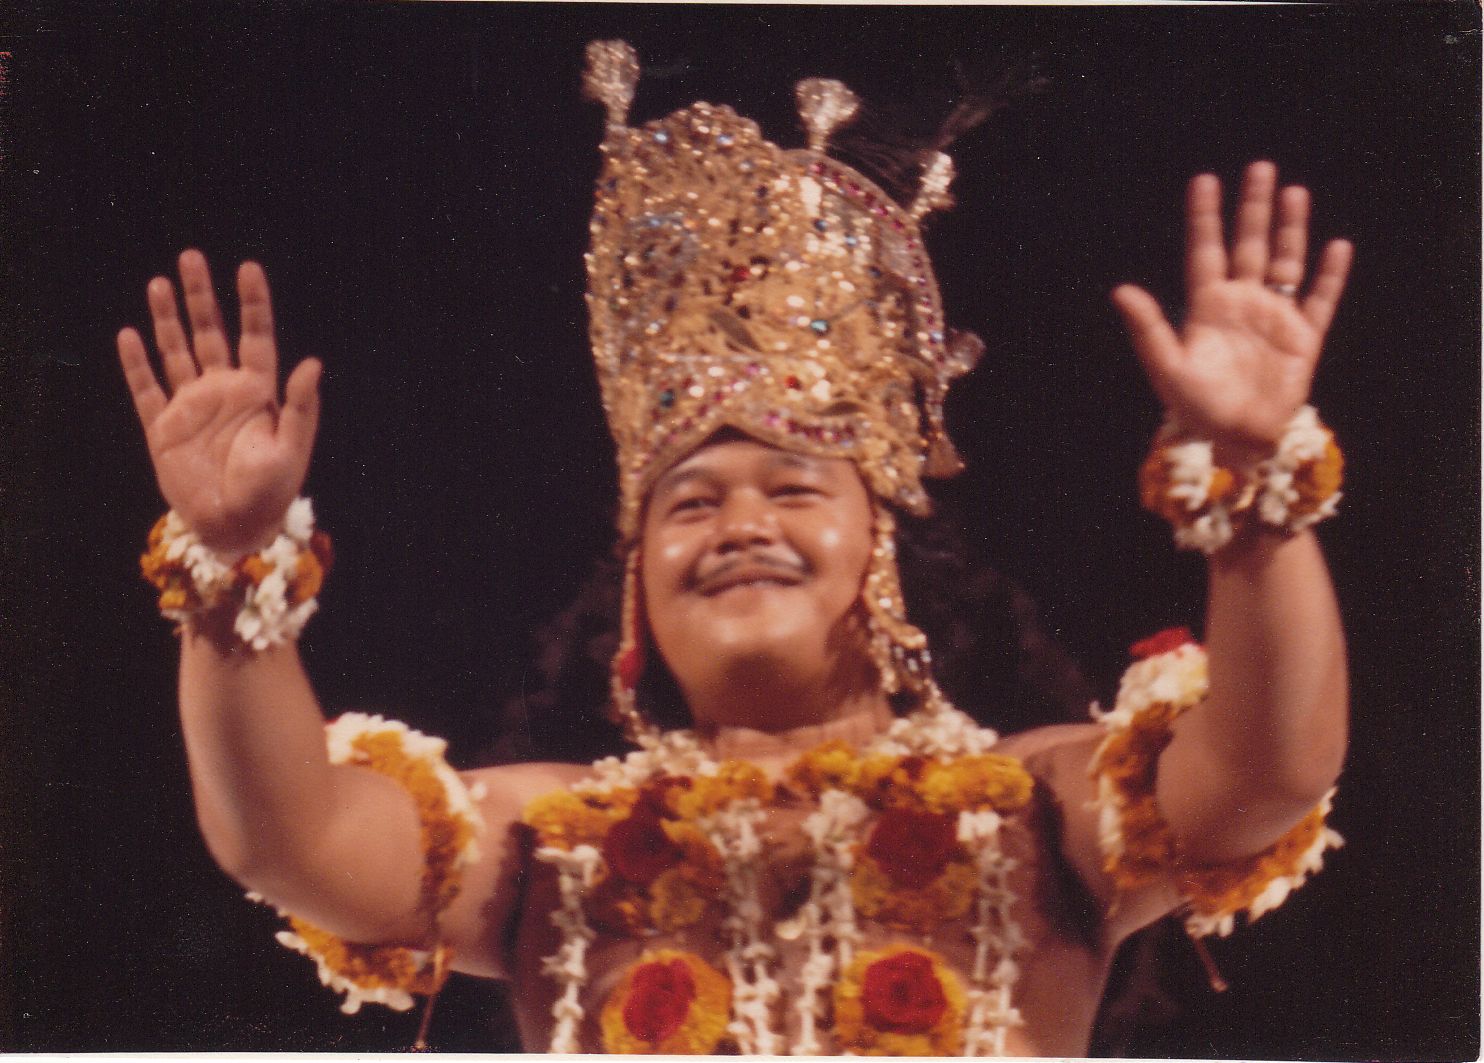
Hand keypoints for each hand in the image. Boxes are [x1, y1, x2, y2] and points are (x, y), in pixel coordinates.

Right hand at [118, 250, 321, 552]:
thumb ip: (300, 406)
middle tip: (192, 256)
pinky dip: (137, 363)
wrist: (235, 528)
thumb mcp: (292, 448)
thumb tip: (312, 363)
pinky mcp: (163, 428)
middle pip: (210, 332)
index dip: (252, 303)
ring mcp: (192, 407)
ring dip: (168, 319)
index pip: (256, 336)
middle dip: (202, 296)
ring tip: (159, 283)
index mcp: (258, 393)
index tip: (248, 267)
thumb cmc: (272, 492)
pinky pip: (146, 389)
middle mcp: (223, 392)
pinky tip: (130, 335)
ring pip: (177, 351)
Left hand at [1111, 161, 1352, 463]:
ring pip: (1285, 262)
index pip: (1205, 250)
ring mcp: (1274, 318)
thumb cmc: (1195, 409)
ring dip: (1290, 228)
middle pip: (1249, 245)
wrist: (1234, 441)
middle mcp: (1241, 304)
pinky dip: (1329, 275)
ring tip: (1294, 192)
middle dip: (1253, 208)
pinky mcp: (1303, 339)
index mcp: (1206, 307)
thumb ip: (1148, 327)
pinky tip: (1336, 246)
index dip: (1205, 216)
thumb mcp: (1166, 366)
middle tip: (1259, 167)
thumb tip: (1120, 290)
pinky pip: (1320, 300)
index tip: (1204, 180)